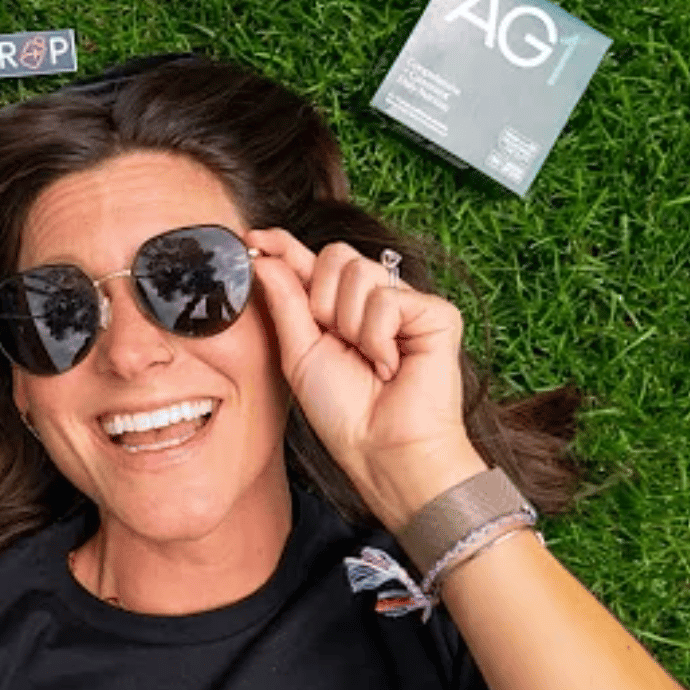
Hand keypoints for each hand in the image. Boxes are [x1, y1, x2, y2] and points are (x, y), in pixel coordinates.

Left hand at [248, 228, 485, 525]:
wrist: (382, 449)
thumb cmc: (344, 412)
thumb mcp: (299, 353)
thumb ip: (285, 302)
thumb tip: (265, 257)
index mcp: (338, 309)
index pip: (310, 262)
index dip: (282, 246)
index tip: (253, 240)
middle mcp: (373, 300)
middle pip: (335, 256)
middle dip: (322, 301)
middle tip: (336, 342)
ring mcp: (407, 304)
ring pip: (359, 272)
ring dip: (351, 325)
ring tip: (368, 360)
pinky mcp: (436, 313)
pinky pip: (388, 298)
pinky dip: (378, 337)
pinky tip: (391, 365)